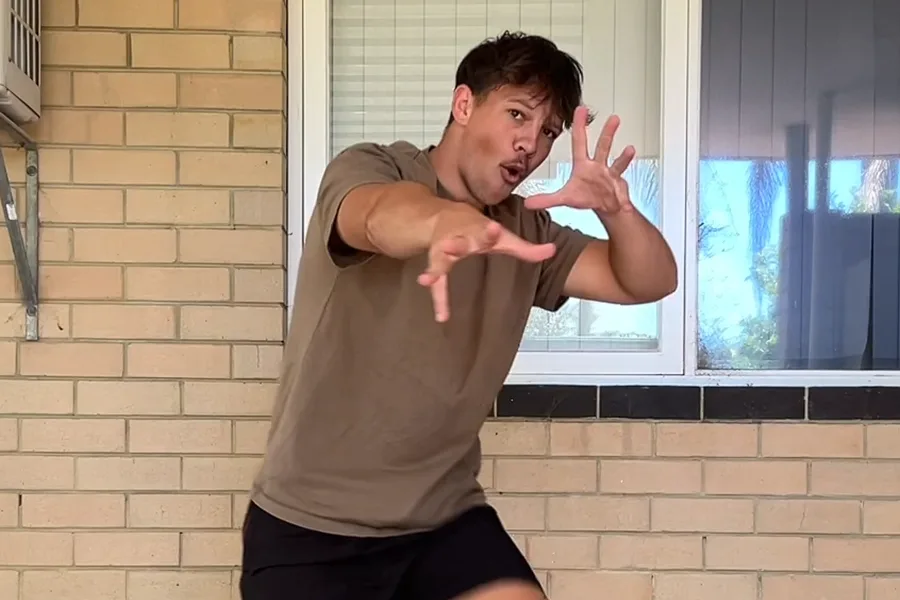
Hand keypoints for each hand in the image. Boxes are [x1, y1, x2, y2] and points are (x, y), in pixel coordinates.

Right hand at [418, 208, 556, 321]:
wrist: (441, 217)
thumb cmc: (476, 230)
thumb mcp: (501, 238)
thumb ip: (525, 248)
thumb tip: (553, 251)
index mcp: (477, 231)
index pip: (486, 232)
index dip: (490, 232)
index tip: (494, 228)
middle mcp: (459, 239)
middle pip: (458, 243)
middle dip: (455, 245)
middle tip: (451, 246)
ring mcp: (444, 251)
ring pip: (439, 260)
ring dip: (434, 270)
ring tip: (427, 280)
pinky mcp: (436, 264)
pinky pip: (437, 284)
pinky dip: (437, 299)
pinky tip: (441, 315)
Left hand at [524, 108, 635, 214]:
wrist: (607, 208)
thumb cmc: (588, 199)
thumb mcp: (566, 199)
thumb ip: (547, 200)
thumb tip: (527, 203)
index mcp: (582, 166)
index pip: (578, 142)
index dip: (578, 126)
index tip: (579, 110)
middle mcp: (594, 164)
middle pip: (595, 142)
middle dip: (592, 126)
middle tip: (592, 110)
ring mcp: (606, 169)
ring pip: (607, 150)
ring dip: (610, 135)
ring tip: (614, 119)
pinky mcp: (616, 177)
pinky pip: (620, 167)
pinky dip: (624, 160)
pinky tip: (630, 149)